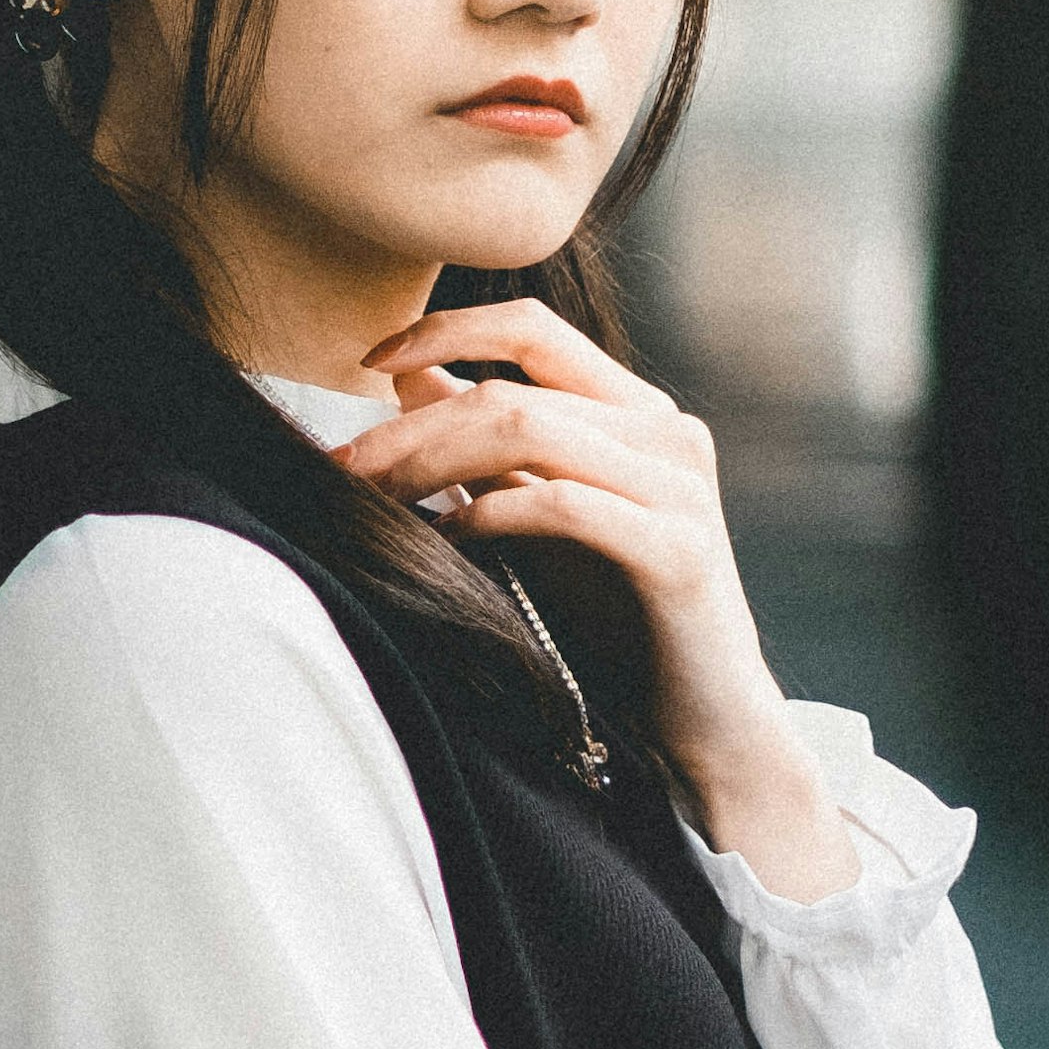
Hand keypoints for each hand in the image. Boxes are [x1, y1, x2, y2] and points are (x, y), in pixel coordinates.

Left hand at [340, 301, 853, 896]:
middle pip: (510, 391)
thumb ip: (490, 445)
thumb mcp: (540, 515)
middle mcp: (666, 431)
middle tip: (341, 465)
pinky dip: (490, 512)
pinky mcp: (676, 549)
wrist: (707, 719)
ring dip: (432, 461)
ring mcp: (678, 486)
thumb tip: (409, 375)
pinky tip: (447, 537)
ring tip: (374, 498)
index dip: (446, 329)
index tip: (368, 359)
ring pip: (529, 433)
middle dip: (410, 426)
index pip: (532, 330)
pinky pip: (561, 505)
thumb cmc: (619, 618)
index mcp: (637, 411)